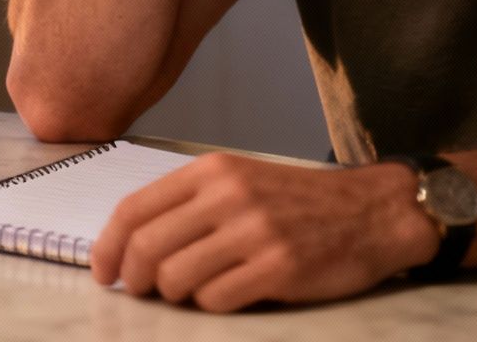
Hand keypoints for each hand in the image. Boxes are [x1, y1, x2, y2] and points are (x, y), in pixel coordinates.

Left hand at [89, 153, 437, 312]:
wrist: (372, 212)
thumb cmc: (299, 202)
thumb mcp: (240, 181)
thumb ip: (189, 205)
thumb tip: (129, 248)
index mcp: (213, 172)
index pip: (135, 209)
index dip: (107, 247)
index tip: (103, 272)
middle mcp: (229, 196)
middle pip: (148, 248)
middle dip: (136, 280)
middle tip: (143, 292)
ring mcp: (255, 231)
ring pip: (177, 279)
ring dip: (177, 295)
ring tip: (199, 289)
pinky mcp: (279, 267)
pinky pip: (216, 300)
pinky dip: (215, 305)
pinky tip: (235, 292)